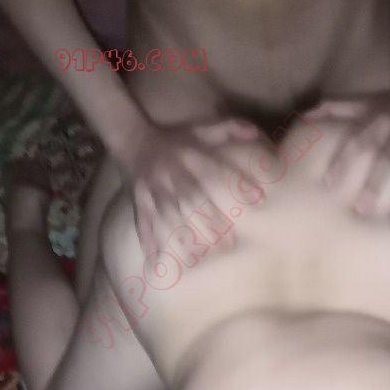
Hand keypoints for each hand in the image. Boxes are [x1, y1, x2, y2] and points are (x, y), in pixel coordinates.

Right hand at [122, 118, 261, 253]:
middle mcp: (169, 174)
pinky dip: (148, 240)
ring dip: (183, 237)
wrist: (131, 138)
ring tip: (200, 259)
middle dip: (212, 222)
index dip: (236, 184)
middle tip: (231, 244)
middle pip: (192, 200)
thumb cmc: (173, 139)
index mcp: (187, 156)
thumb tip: (254, 132)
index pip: (215, 171)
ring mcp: (152, 189)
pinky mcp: (138, 201)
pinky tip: (155, 260)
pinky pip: (142, 222)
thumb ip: (228, 128)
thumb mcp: (199, 129)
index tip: (259, 201)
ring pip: (169, 216)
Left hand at [308, 82, 389, 225]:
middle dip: (377, 183)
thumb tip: (301, 116)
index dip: (344, 160)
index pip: (358, 141)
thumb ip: (331, 109)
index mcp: (378, 121)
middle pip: (388, 159)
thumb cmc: (385, 103)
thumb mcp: (358, 101)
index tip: (329, 183)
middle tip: (363, 210)